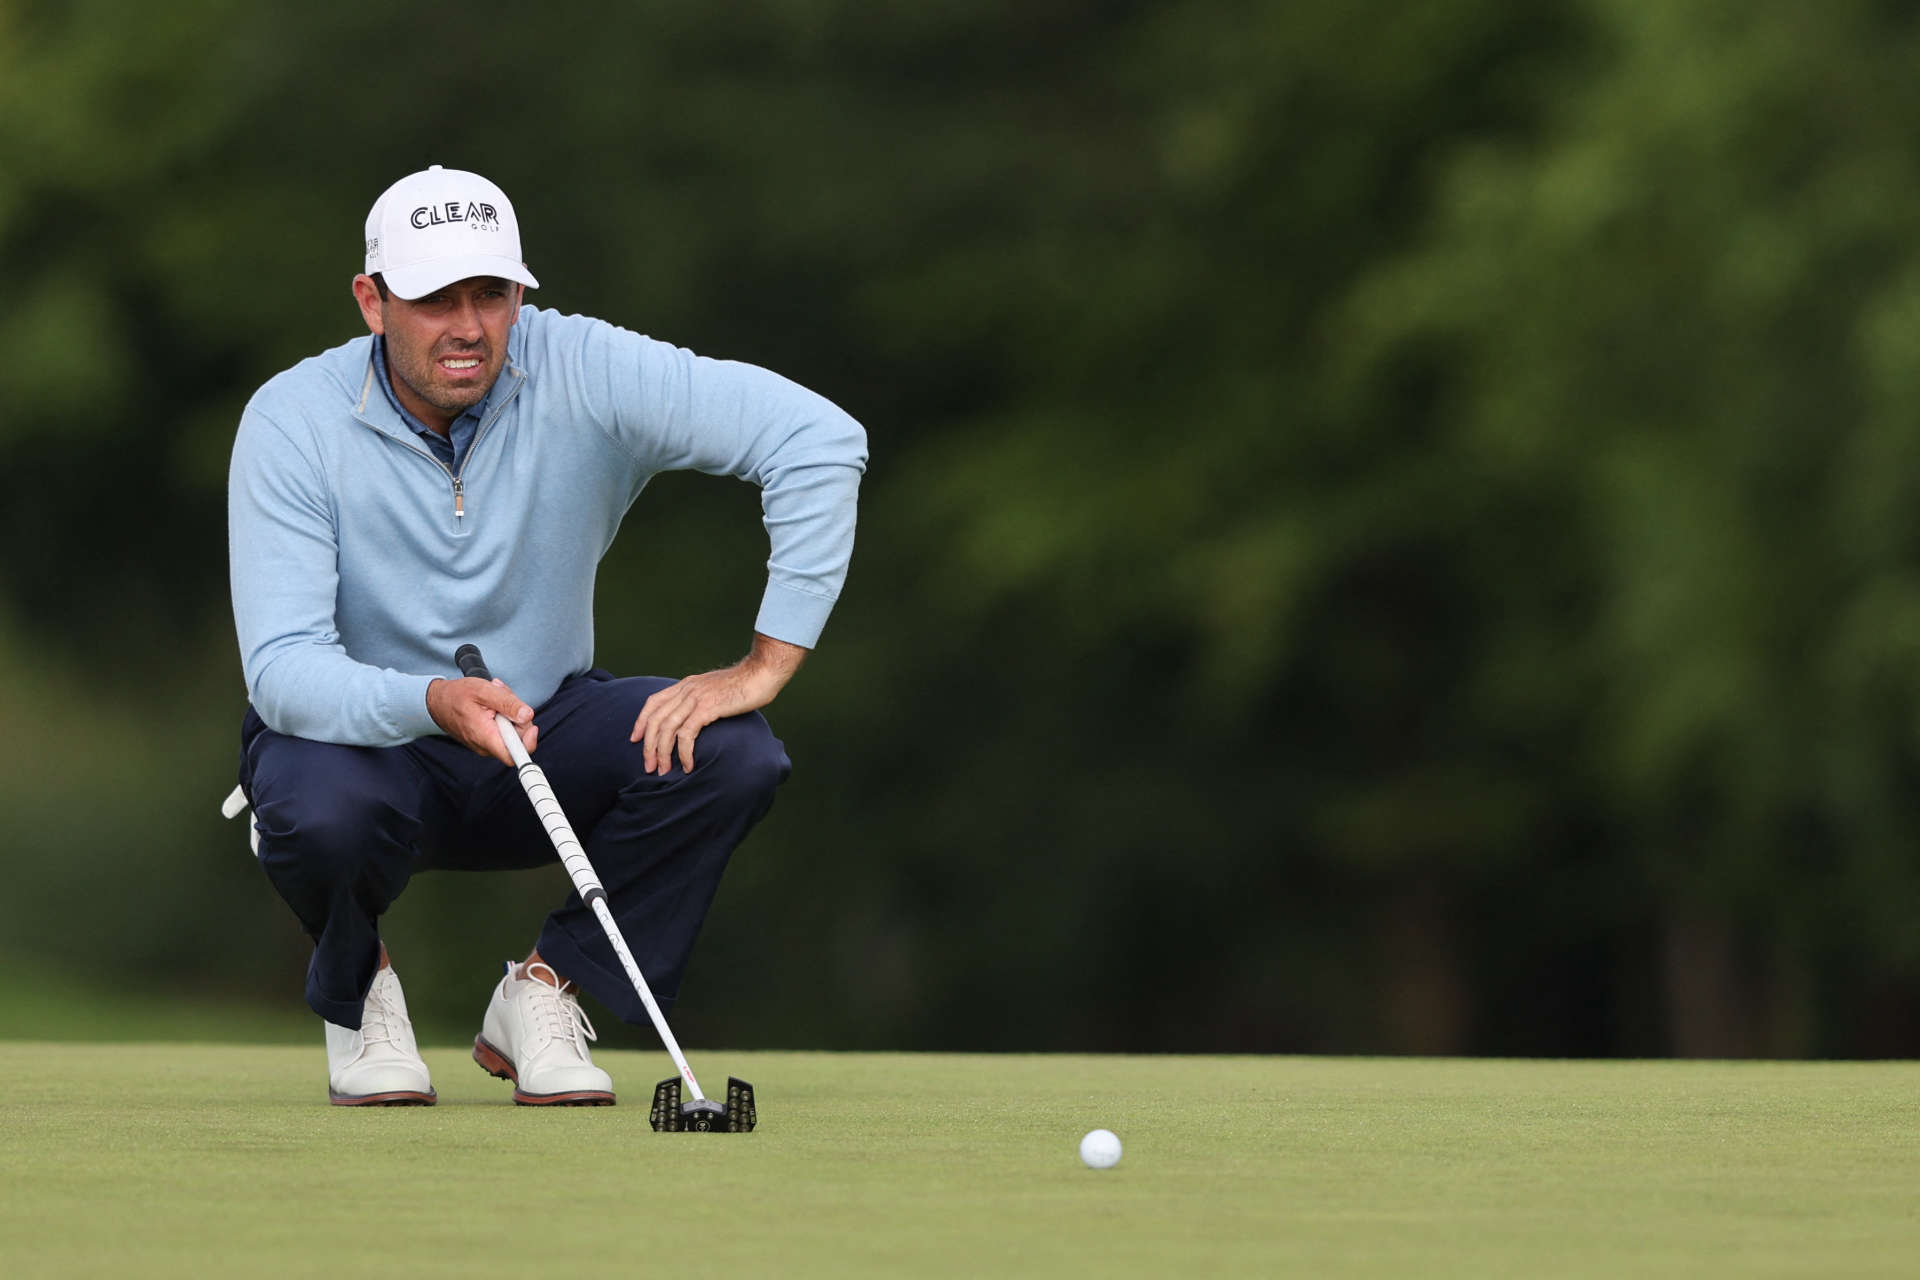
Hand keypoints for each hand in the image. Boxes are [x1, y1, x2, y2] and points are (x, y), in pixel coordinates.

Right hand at [428, 676, 536, 764]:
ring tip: (495, 696)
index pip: (514, 756)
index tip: (531, 727)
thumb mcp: (483, 690)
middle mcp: (486, 746)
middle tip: (505, 696)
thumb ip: (507, 703)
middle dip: (518, 716)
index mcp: (485, 736)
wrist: (436, 702)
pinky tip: (493, 703)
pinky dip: (503, 715)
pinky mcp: (487, 739)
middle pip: (518, 739)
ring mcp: (486, 744)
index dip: (528, 743)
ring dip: (510, 712)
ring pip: (512, 732)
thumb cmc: (456, 695)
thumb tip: (528, 715)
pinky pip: (504, 730)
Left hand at [632, 633, 806, 774]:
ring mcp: (696, 698)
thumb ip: (701, 699)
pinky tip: (688, 765)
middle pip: (656, 719)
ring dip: (662, 753)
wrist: (761, 673)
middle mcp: (686, 690)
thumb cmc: (744, 685)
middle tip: (648, 766)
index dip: (641, 722)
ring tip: (664, 771)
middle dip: (648, 746)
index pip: (653, 702)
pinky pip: (687, 734)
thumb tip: (695, 717)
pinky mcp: (708, 708)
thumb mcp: (714, 689)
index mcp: (686, 685)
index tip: (635, 739)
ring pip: (667, 729)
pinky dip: (683, 752)